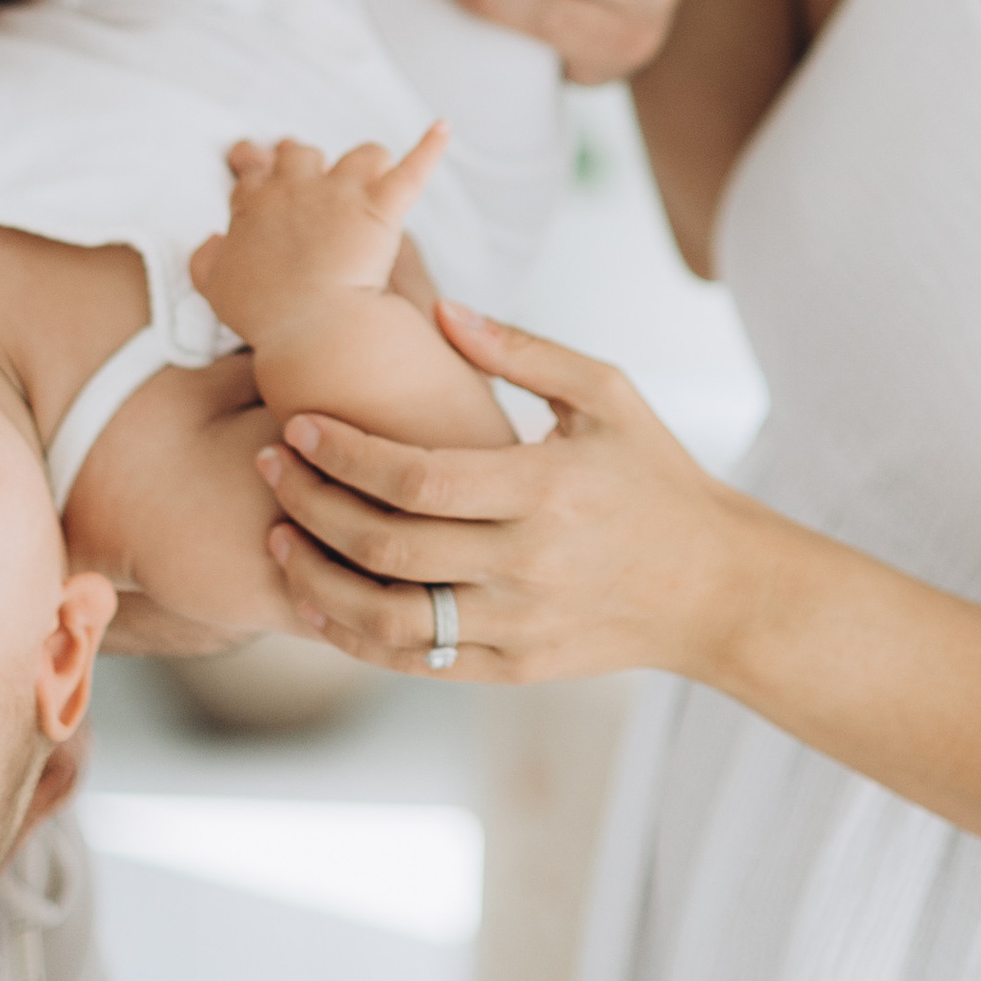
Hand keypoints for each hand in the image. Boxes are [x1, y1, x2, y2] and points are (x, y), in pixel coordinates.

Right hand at [196, 127, 447, 343]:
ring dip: (367, 166)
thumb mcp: (214, 287)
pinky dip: (430, 148)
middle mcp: (297, 185)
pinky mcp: (382, 205)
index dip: (259, 170)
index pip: (256, 170)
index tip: (261, 171)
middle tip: (311, 177)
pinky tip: (442, 130)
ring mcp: (342, 191)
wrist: (311, 324)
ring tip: (372, 180)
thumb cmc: (263, 311)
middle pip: (303, 153)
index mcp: (255, 202)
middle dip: (306, 161)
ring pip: (360, 155)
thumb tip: (211, 240)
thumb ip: (207, 258)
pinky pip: (413, 167)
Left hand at [254, 300, 756, 681]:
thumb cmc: (656, 475)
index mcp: (544, 491)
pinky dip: (357, 636)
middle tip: (266, 462)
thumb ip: (523, 350)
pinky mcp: (516, 669)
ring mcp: (519, 626)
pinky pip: (419, 662)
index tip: (295, 423)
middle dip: (310, 503)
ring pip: (389, 619)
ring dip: (318, 577)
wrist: (714, 586)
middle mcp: (526, 566)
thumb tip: (443, 311)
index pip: (416, 477)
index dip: (343, 453)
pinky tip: (321, 596)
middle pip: (387, 546)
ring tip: (277, 534)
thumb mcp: (607, 393)